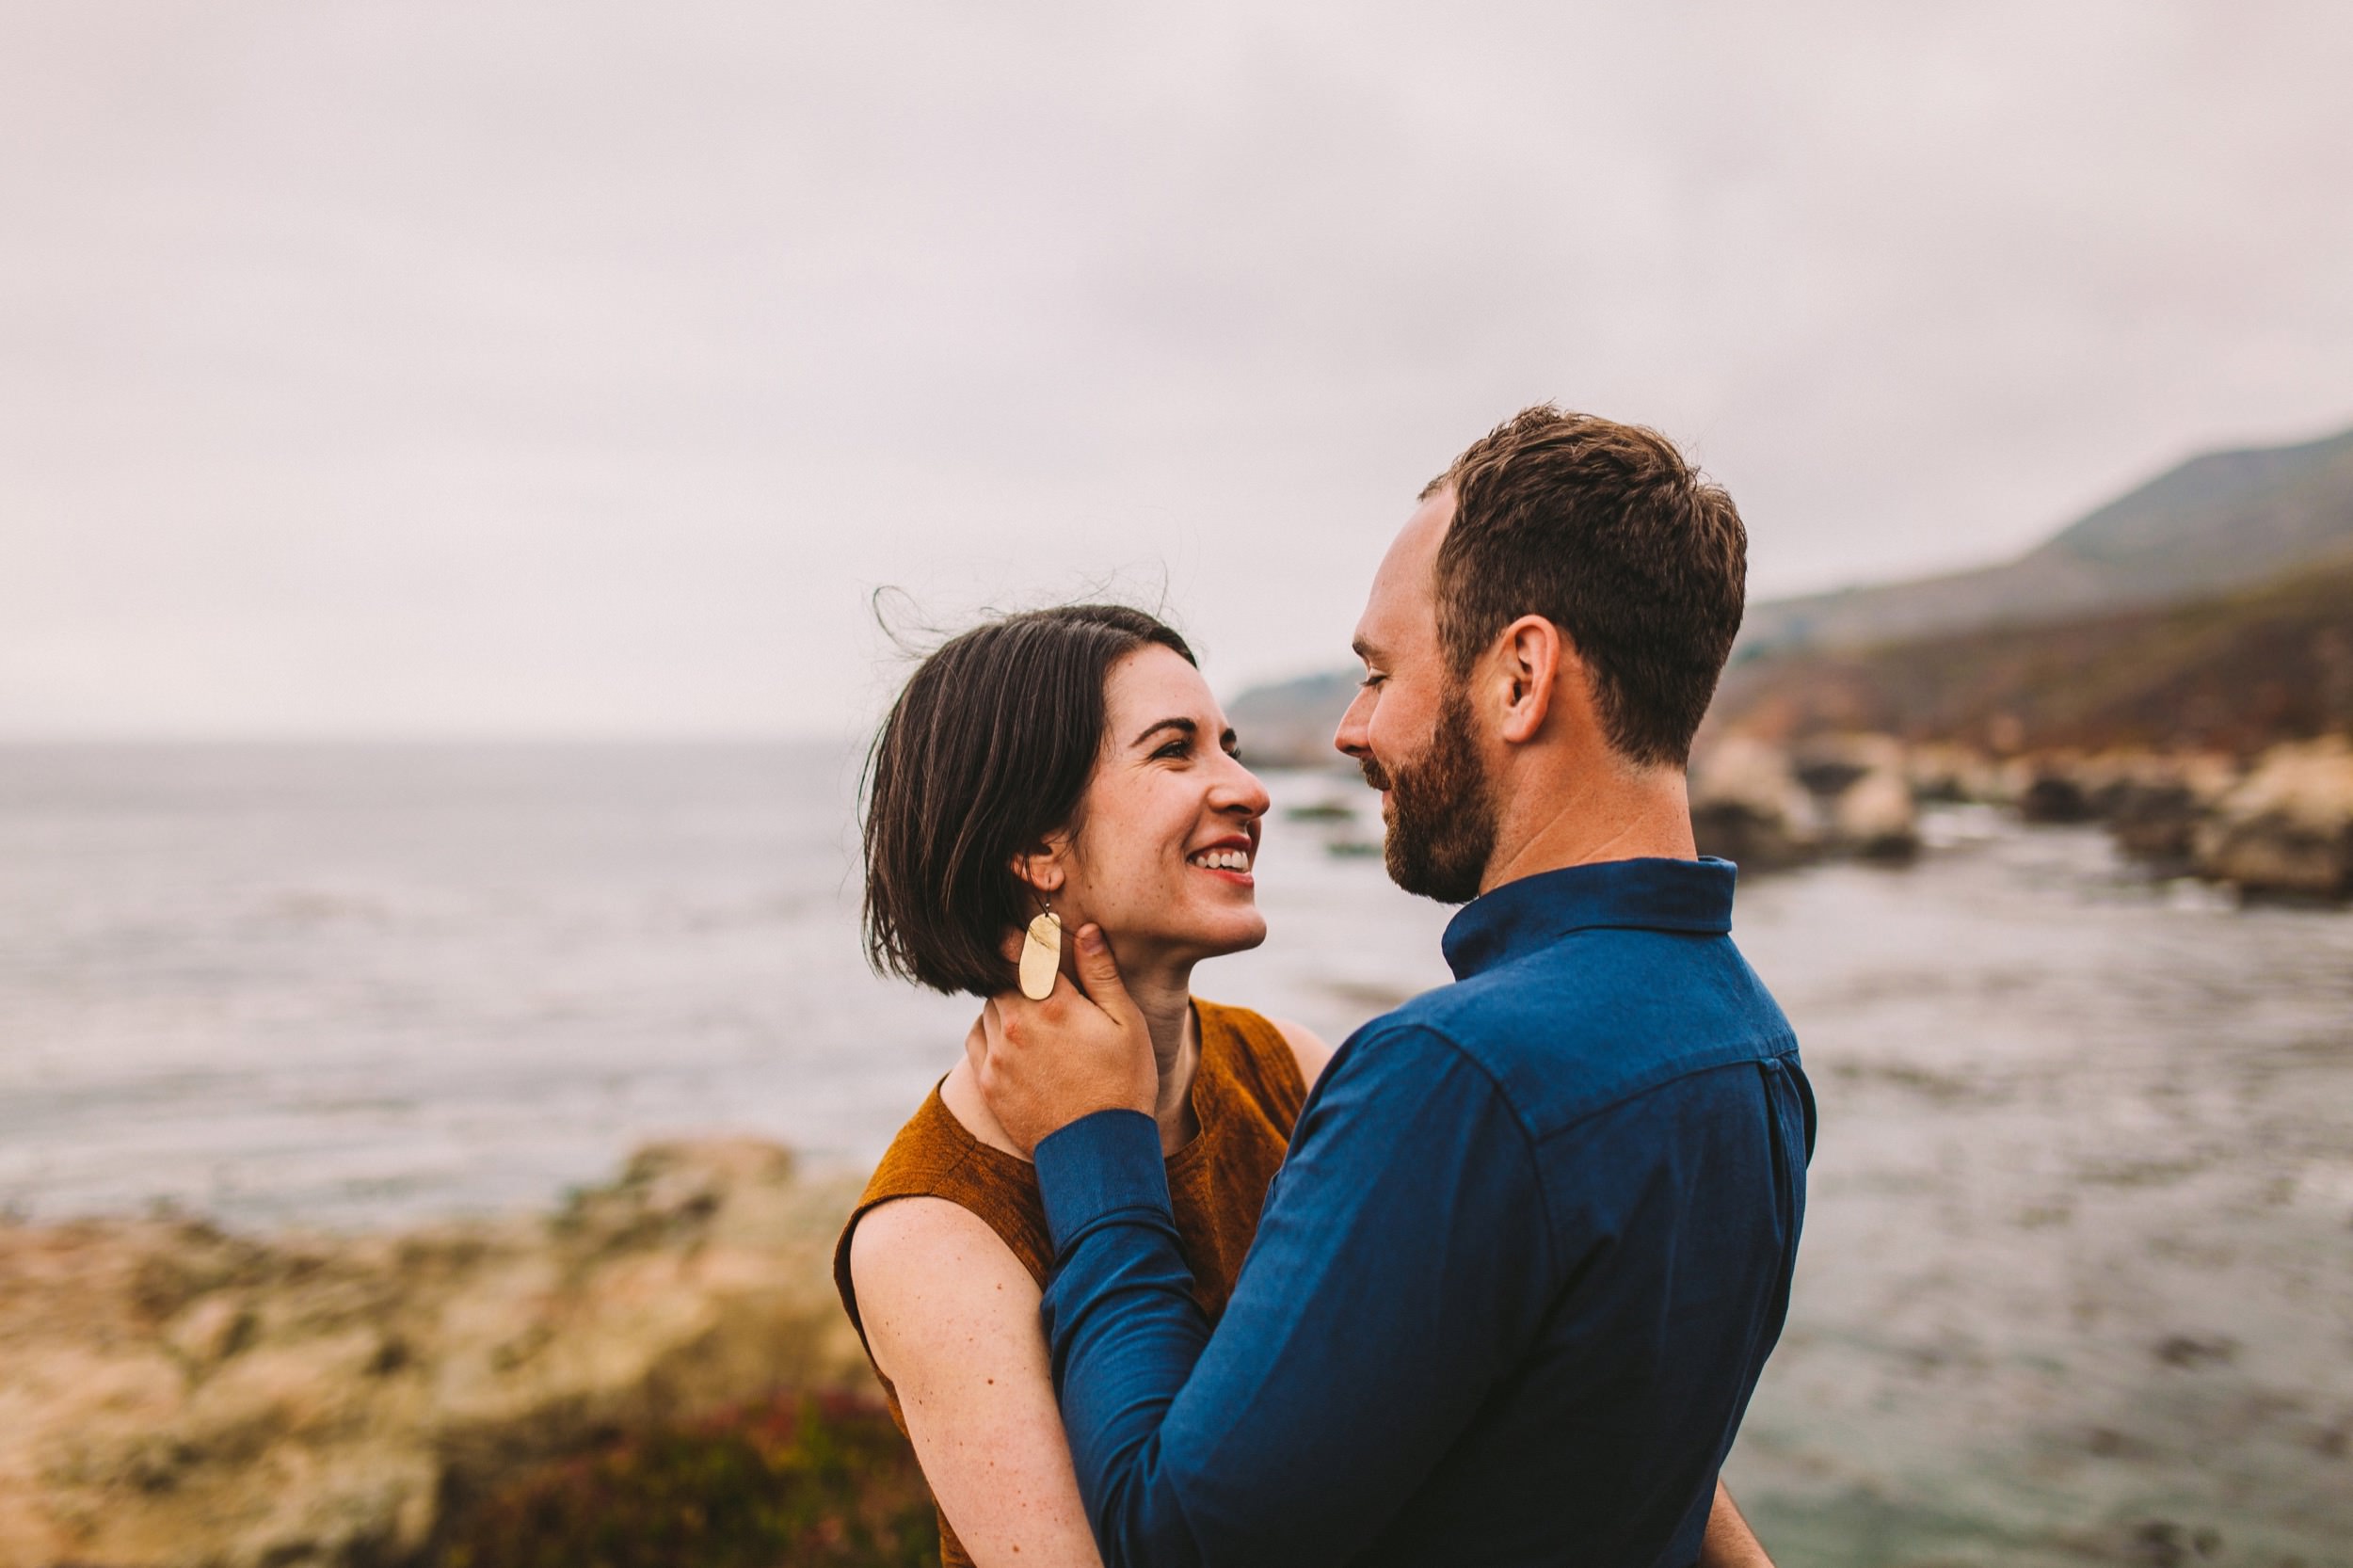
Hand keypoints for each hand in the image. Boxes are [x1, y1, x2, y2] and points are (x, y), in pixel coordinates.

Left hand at [971, 922, 1157, 1154]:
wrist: (1099, 1152)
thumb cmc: (1123, 1083)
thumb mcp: (1126, 1024)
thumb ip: (1102, 973)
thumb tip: (1086, 929)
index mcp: (1051, 1004)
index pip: (1017, 950)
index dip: (1019, 938)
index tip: (1027, 936)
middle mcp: (1016, 1026)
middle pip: (999, 978)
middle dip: (1017, 974)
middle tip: (1040, 982)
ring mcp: (997, 1056)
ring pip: (988, 1008)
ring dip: (1006, 1004)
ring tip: (1037, 1019)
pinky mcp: (987, 1083)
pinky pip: (977, 1039)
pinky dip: (991, 1032)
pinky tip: (1018, 1042)